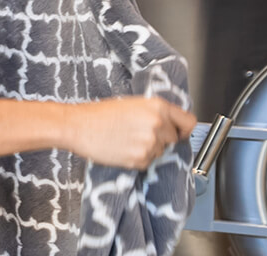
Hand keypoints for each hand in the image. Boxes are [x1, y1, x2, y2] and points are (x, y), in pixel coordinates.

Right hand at [65, 96, 195, 169]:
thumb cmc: (99, 114)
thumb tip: (171, 125)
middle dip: (161, 139)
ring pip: (160, 152)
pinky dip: (137, 158)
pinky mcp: (140, 159)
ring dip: (148, 149)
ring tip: (126, 140)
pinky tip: (122, 148)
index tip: (179, 134)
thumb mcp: (132, 104)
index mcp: (157, 107)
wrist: (78, 126)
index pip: (188, 122)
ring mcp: (150, 143)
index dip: (184, 129)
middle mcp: (158, 124)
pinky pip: (147, 162)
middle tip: (139, 135)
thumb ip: (155, 113)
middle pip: (173, 139)